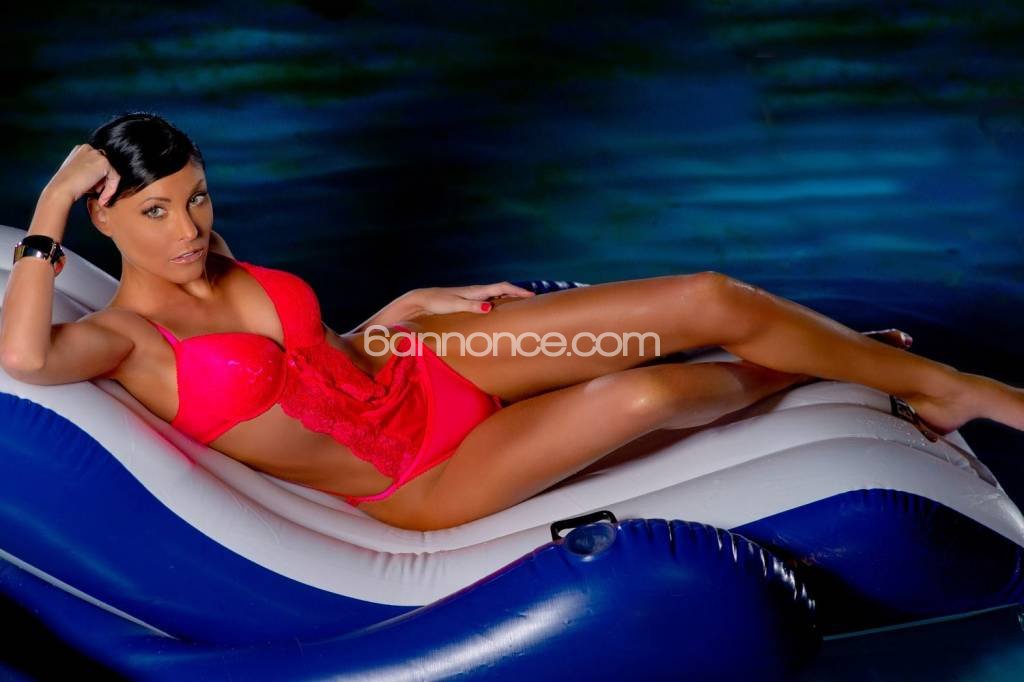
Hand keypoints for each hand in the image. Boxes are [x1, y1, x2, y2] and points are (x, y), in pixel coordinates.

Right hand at [44, 144, 120, 206]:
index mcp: (81, 149)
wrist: (61, 189)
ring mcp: (96, 154)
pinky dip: (111, 190)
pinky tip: (102, 199)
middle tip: (96, 193)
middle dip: (102, 181)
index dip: (97, 178)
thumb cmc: (67, 186)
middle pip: (105, 167)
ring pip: (111, 173)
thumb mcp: (79, 174)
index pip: (97, 164)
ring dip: (107, 187)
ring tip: (99, 197)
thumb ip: (90, 172)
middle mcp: (89, 148)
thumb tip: (103, 180)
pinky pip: (115, 178)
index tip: (94, 190)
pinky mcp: (104, 162)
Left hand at [411, 282, 535, 315]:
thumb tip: (490, 308)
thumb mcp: (454, 305)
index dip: (518, 291)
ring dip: (509, 297)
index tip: (532, 295)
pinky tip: (499, 309)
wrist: (422, 300)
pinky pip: (489, 300)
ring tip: (521, 304)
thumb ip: (472, 306)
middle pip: (502, 289)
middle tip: (532, 300)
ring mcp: (472, 295)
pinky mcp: (468, 301)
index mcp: (476, 291)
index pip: (502, 287)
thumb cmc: (437, 302)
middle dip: (517, 293)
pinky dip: (499, 302)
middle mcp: (476, 291)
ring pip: (496, 294)